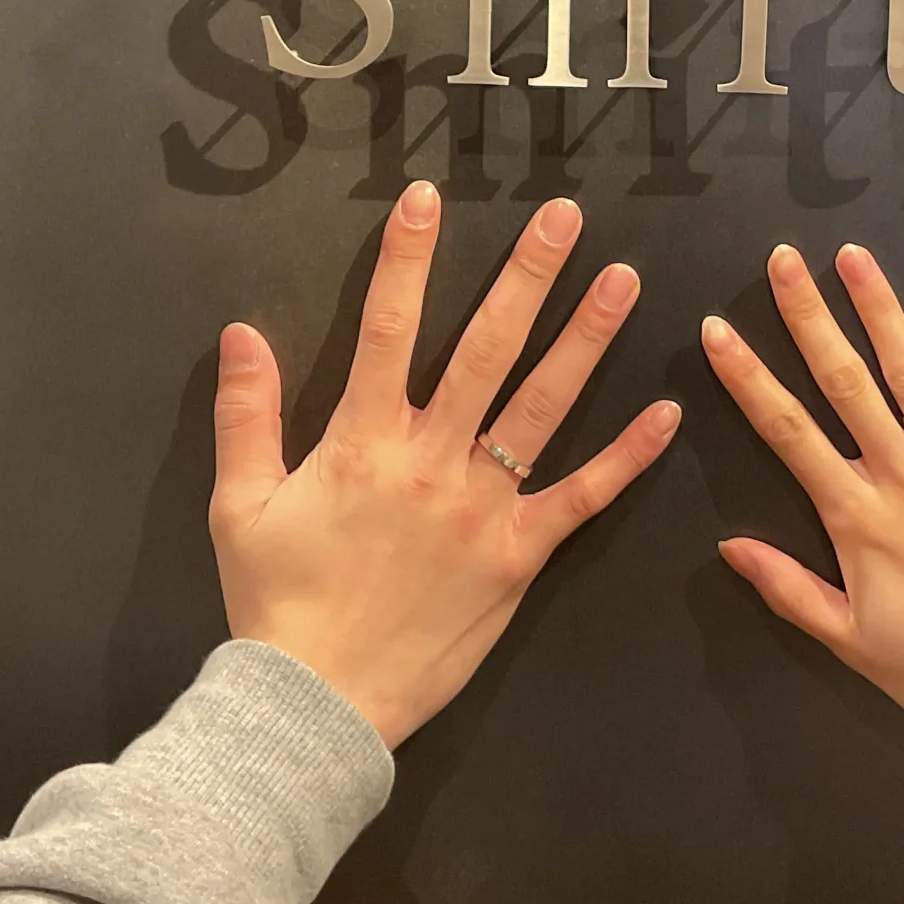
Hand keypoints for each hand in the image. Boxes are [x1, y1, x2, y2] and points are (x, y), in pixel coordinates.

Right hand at [209, 181, 680, 746]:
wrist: (316, 704)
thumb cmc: (275, 605)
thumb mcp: (239, 506)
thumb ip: (246, 415)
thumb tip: (242, 332)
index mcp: (361, 442)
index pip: (386, 328)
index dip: (407, 259)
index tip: (427, 199)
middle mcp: (431, 461)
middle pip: (485, 349)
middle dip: (526, 276)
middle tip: (565, 216)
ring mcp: (483, 509)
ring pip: (542, 406)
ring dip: (586, 339)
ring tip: (623, 280)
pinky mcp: (518, 557)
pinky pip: (582, 499)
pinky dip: (626, 457)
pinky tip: (664, 412)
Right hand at [703, 245, 903, 731]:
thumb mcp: (849, 641)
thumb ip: (789, 588)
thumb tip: (728, 545)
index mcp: (855, 516)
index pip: (787, 431)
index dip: (748, 378)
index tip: (716, 329)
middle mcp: (902, 473)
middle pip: (844, 383)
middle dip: (809, 318)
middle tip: (782, 261)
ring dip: (881, 310)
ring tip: (853, 257)